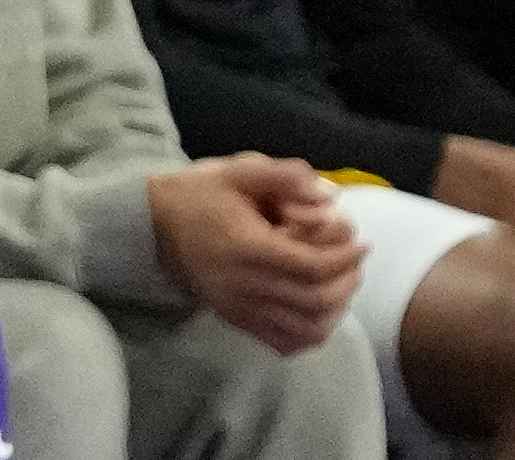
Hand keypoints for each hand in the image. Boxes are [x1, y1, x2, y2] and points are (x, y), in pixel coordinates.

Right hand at [148, 155, 362, 353]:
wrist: (153, 225)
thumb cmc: (200, 194)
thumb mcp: (238, 170)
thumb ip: (285, 176)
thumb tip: (329, 197)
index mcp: (246, 247)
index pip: (312, 266)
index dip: (346, 257)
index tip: (361, 242)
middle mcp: (243, 285)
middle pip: (316, 300)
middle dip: (348, 281)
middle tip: (355, 261)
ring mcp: (238, 308)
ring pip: (306, 328)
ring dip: (336, 310)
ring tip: (341, 284)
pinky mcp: (235, 320)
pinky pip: (285, 343)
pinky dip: (311, 334)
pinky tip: (317, 310)